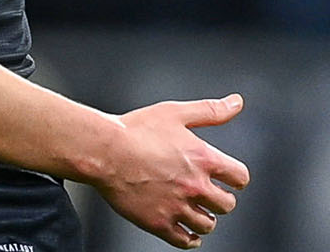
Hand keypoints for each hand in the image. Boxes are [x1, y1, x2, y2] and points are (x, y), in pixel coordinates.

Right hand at [90, 95, 249, 248]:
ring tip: (195, 211)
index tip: (228, 179)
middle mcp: (195, 186)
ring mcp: (177, 207)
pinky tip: (186, 231)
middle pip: (227, 205)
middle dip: (219, 199)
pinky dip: (190, 238)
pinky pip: (186, 241)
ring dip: (204, 218)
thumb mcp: (174, 113)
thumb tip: (237, 102)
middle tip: (207, 195)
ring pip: (207, 224)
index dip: (235, 178)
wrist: (100, 151)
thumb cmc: (133, 130)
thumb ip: (210, 110)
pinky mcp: (158, 222)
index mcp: (203, 159)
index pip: (240, 178)